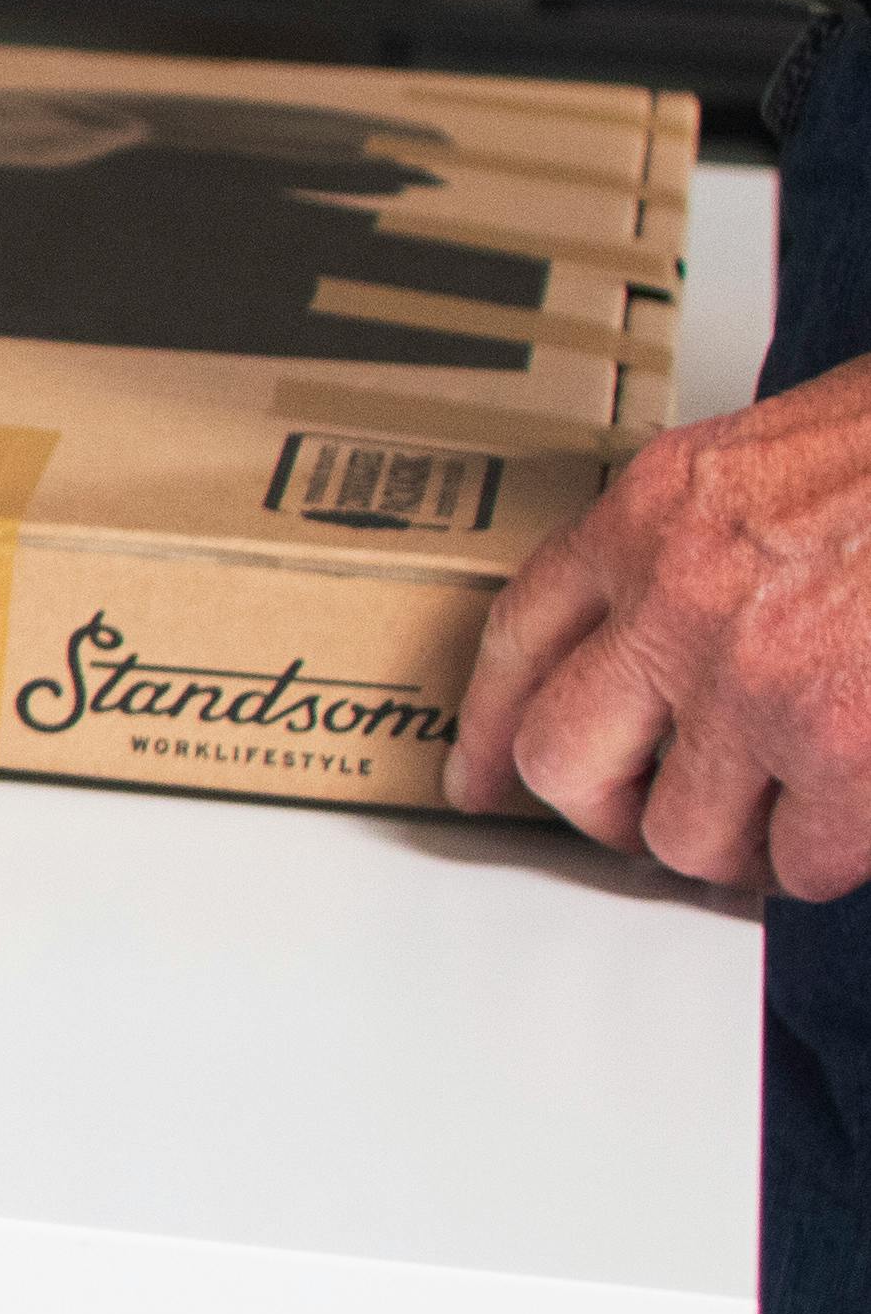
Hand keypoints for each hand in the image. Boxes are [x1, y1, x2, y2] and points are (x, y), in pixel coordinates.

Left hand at [453, 358, 870, 896]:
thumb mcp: (778, 453)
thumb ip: (707, 536)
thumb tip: (673, 633)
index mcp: (656, 512)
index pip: (523, 633)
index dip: (492, 722)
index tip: (479, 775)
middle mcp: (680, 599)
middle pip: (565, 758)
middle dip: (602, 809)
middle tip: (644, 819)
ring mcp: (758, 682)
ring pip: (683, 832)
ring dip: (732, 845)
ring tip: (778, 824)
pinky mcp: (845, 751)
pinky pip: (805, 858)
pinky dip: (828, 860)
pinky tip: (852, 829)